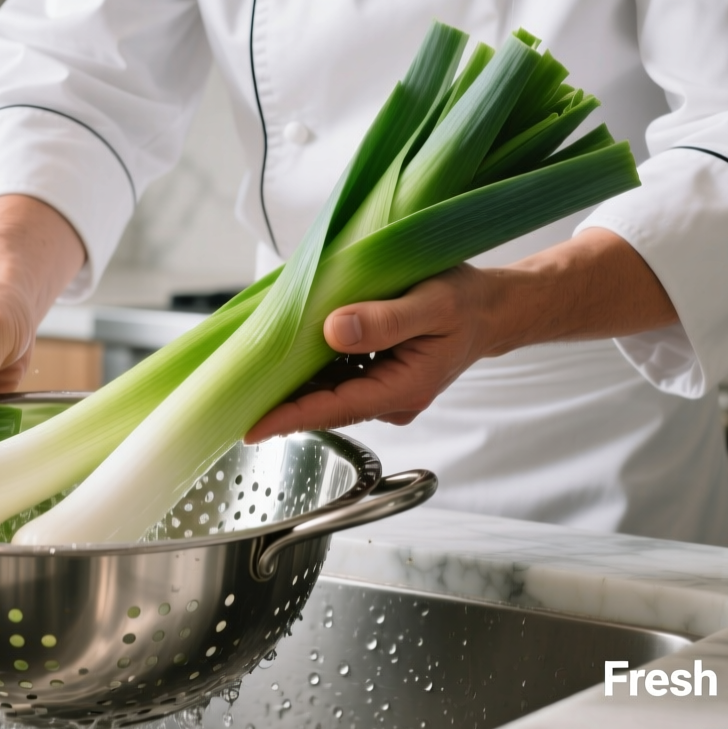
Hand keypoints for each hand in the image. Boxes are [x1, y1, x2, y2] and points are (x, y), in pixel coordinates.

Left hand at [245, 264, 497, 442]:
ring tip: (252, 367)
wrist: (493, 310)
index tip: (250, 426)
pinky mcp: (379, 378)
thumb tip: (333, 330)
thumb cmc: (467, 304)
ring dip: (296, 382)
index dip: (291, 418)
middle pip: (326, 404)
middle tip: (234, 390)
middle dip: (282, 401)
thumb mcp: (432, 302)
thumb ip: (384, 320)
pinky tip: (291, 350)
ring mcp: (385, 392)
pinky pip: (339, 377)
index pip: (336, 409)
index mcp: (404, 388)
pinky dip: (314, 367)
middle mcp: (392, 400)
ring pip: (330, 391)